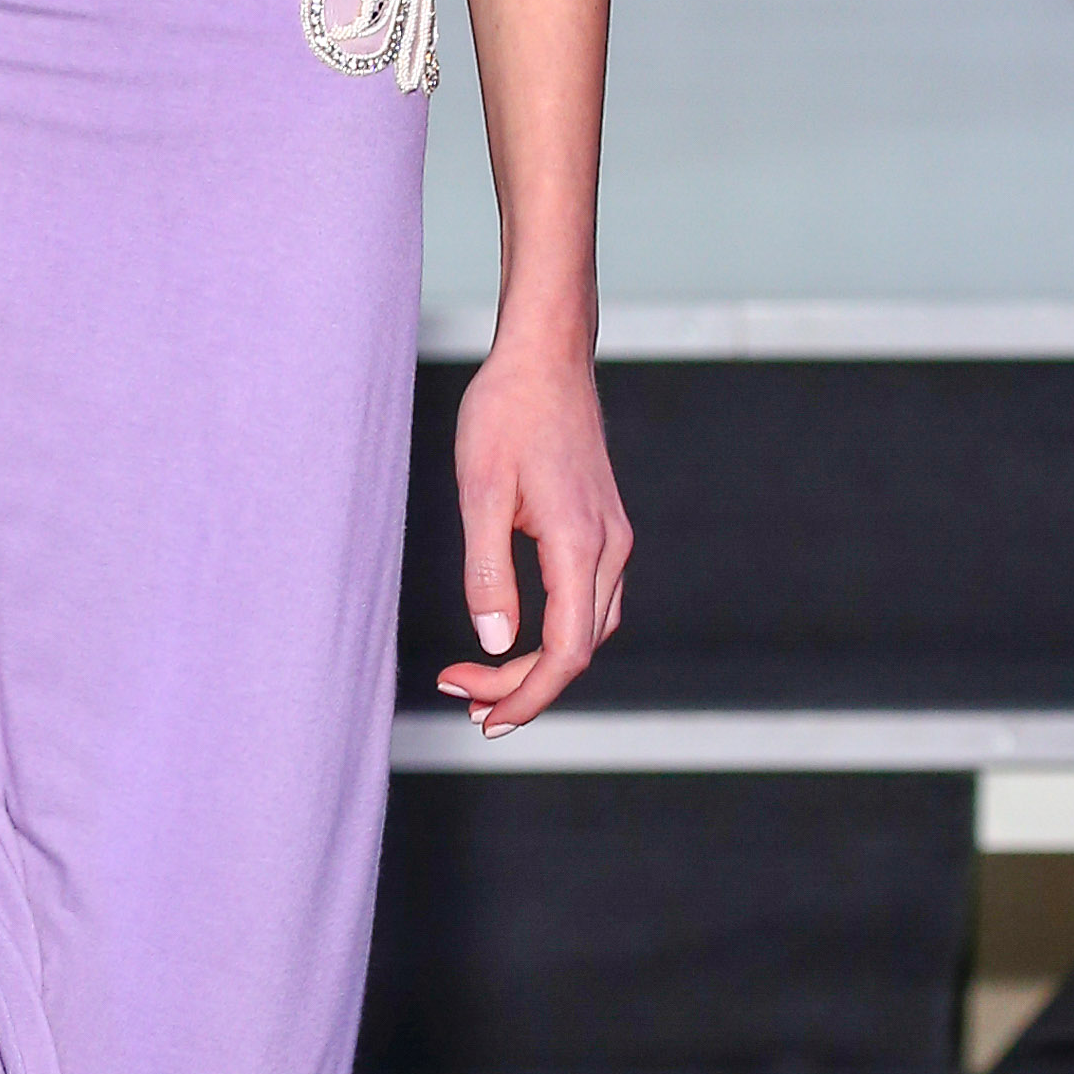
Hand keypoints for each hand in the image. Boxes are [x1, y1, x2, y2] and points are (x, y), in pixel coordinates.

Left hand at [437, 339, 629, 737]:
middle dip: (522, 686)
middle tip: (460, 698)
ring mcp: (612, 537)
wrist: (546, 356)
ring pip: (588, 629)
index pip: (567, 652)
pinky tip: (513, 636)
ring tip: (480, 682)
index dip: (527, 696)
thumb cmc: (507, 412)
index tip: (484, 717)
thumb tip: (492, 641)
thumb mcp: (479, 490)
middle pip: (579, 649)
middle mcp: (609, 548)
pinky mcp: (603, 527)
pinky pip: (587, 601)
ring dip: (538, 664)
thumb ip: (487, 571)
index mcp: (580, 545)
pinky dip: (554, 632)